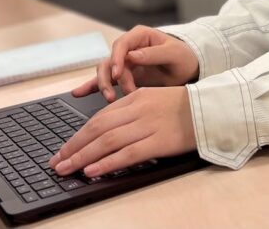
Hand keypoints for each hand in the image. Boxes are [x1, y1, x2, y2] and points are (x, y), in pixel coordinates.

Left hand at [49, 86, 195, 176]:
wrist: (211, 109)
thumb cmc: (183, 107)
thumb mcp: (153, 100)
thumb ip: (130, 112)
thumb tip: (104, 132)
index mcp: (135, 98)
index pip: (99, 118)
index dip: (78, 135)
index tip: (64, 149)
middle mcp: (138, 110)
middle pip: (97, 129)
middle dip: (73, 147)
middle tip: (57, 162)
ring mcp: (148, 125)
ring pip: (107, 141)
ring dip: (83, 157)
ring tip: (67, 169)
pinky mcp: (159, 141)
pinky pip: (128, 153)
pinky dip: (107, 162)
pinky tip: (92, 170)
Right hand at [71, 25, 198, 103]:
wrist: (188, 69)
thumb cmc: (183, 57)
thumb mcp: (174, 54)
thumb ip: (154, 54)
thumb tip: (133, 55)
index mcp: (140, 36)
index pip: (121, 44)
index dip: (117, 58)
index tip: (118, 73)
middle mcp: (128, 48)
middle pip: (109, 60)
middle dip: (109, 78)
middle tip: (115, 94)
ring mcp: (124, 62)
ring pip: (105, 72)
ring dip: (104, 85)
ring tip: (109, 99)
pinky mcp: (123, 76)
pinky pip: (105, 81)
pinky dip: (92, 87)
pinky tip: (79, 93)